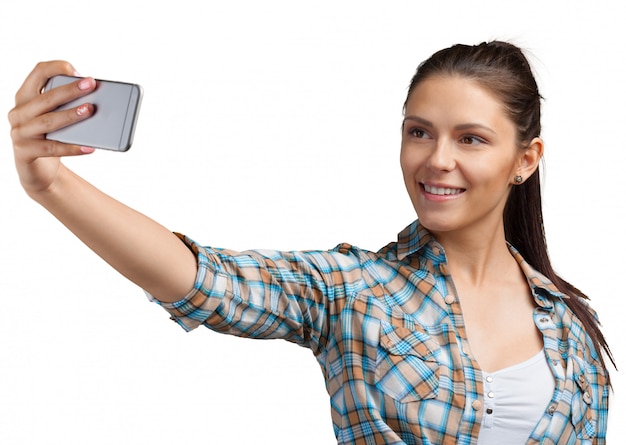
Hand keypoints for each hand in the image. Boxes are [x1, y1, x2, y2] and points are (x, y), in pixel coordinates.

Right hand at [8, 61, 96, 196]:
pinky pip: (52, 148)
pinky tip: (89, 147)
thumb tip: (98, 98)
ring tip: (90, 111)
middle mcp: (19, 112)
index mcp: (25, 97)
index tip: (78, 71)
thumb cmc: (51, 137)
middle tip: (91, 84)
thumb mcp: (56, 117)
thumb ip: (68, 105)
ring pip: (49, 122)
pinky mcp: (25, 152)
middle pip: (46, 98)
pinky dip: (72, 148)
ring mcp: (20, 132)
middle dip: (70, 90)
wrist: (38, 169)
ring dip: (70, 115)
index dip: (57, 68)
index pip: (38, 73)